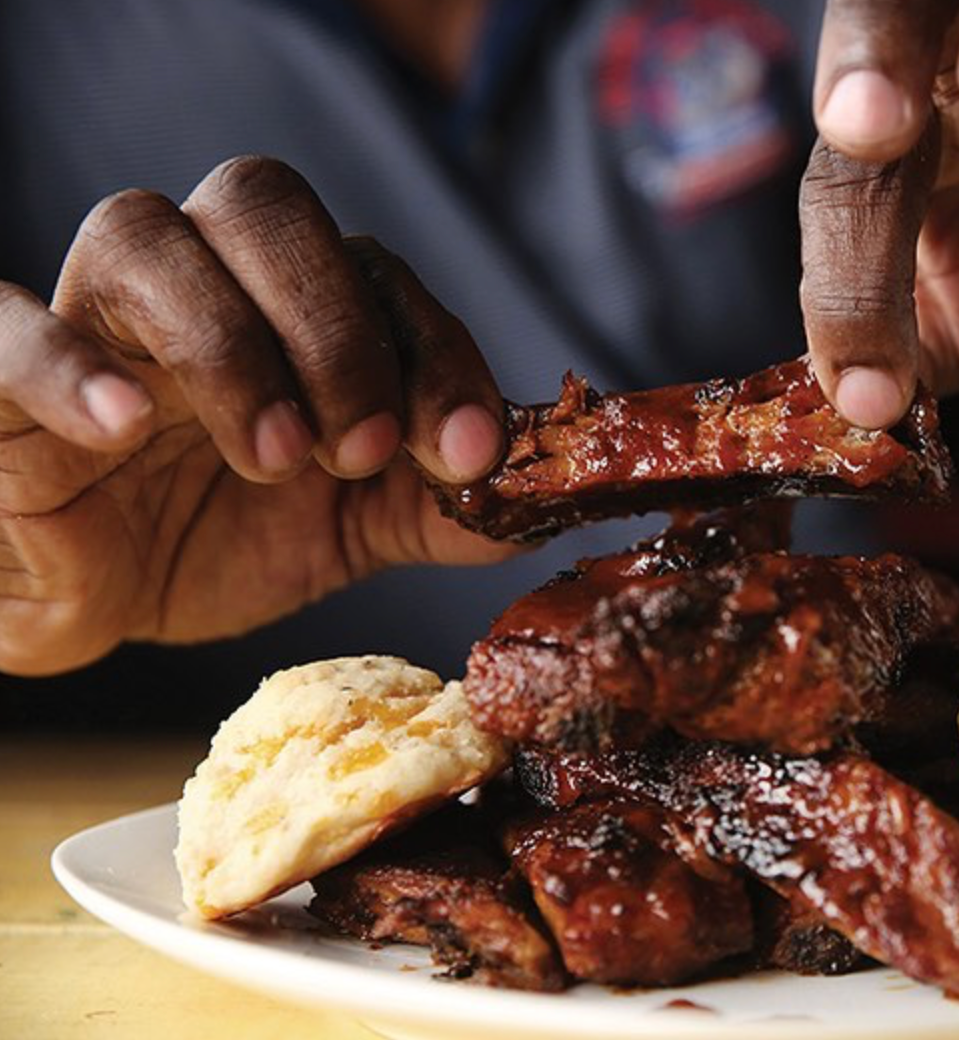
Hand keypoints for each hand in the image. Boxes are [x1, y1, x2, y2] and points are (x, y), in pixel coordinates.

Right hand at [0, 157, 513, 675]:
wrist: (95, 603)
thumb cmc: (223, 536)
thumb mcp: (353, 527)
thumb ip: (441, 505)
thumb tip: (542, 506)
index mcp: (291, 300)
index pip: (378, 273)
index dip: (436, 353)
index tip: (468, 451)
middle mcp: (200, 278)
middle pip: (263, 205)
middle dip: (337, 326)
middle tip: (360, 449)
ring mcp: (94, 314)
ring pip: (146, 237)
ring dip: (230, 344)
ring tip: (273, 457)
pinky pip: (5, 323)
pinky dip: (65, 362)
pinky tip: (122, 428)